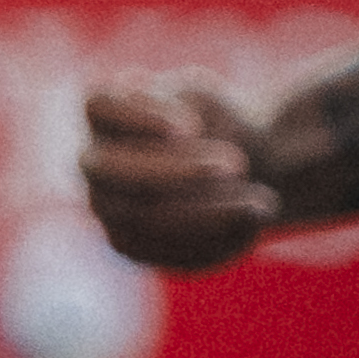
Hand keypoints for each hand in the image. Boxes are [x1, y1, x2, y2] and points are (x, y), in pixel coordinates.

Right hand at [79, 77, 282, 274]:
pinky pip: (162, 253)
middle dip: (172, 171)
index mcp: (107, 113)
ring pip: (138, 219)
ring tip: (262, 202)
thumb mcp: (215, 104)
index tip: (193, 125)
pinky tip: (253, 221)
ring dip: (206, 212)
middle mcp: (96, 162)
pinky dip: (216, 241)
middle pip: (109, 169)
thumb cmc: (214, 123)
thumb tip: (199, 139)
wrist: (226, 167)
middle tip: (236, 163)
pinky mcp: (131, 244)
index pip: (101, 107)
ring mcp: (107, 207)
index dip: (139, 118)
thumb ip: (205, 110)